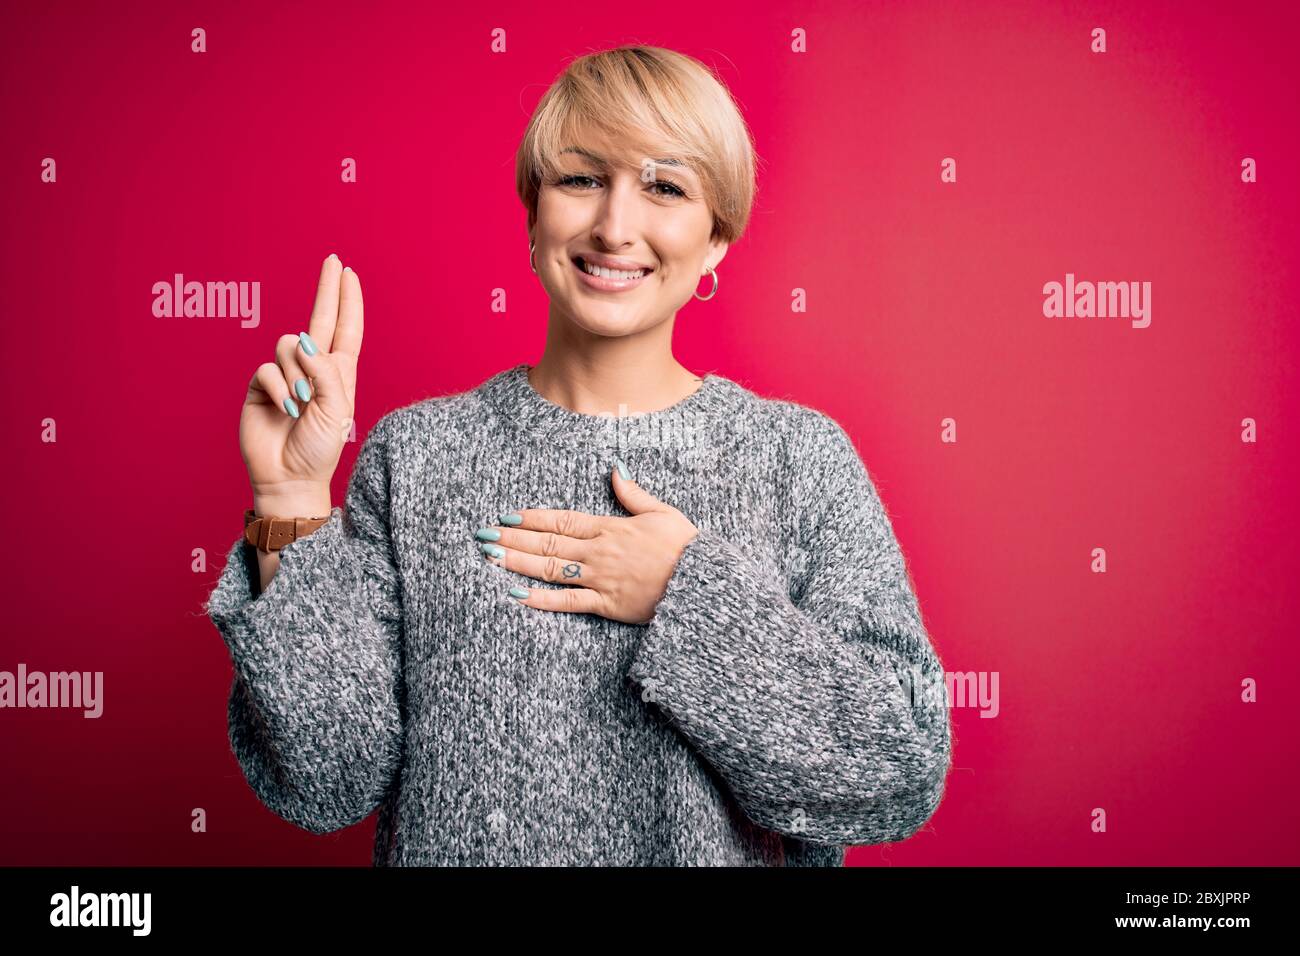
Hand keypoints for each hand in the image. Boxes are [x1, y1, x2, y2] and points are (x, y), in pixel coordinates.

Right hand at [239, 254, 363, 508]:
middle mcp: (313, 369)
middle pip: (319, 320)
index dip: (347, 302)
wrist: (289, 478)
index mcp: (338, 374)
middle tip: (333, 260)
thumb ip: (326, 372)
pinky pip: (268, 369)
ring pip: (289, 346)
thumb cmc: (319, 449)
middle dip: (327, 290)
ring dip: (297, 376)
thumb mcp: (336, 411)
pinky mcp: (261, 385)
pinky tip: (285, 410)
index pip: (345, 330)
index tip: (348, 273)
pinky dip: (279, 389)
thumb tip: (305, 341)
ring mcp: (286, 376)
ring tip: (301, 407)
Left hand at [475, 461, 699, 623]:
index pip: (562, 520)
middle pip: (547, 543)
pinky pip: (567, 602)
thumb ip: (634, 494)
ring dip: (516, 563)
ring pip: (549, 569)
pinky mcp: (606, 604)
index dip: (532, 518)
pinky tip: (516, 595)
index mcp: (611, 527)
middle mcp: (599, 551)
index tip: (508, 516)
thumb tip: (616, 469)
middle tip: (483, 535)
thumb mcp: (663, 513)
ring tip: (489, 558)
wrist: (703, 584)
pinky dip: (541, 599)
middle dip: (512, 539)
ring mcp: (600, 578)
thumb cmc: (686, 548)